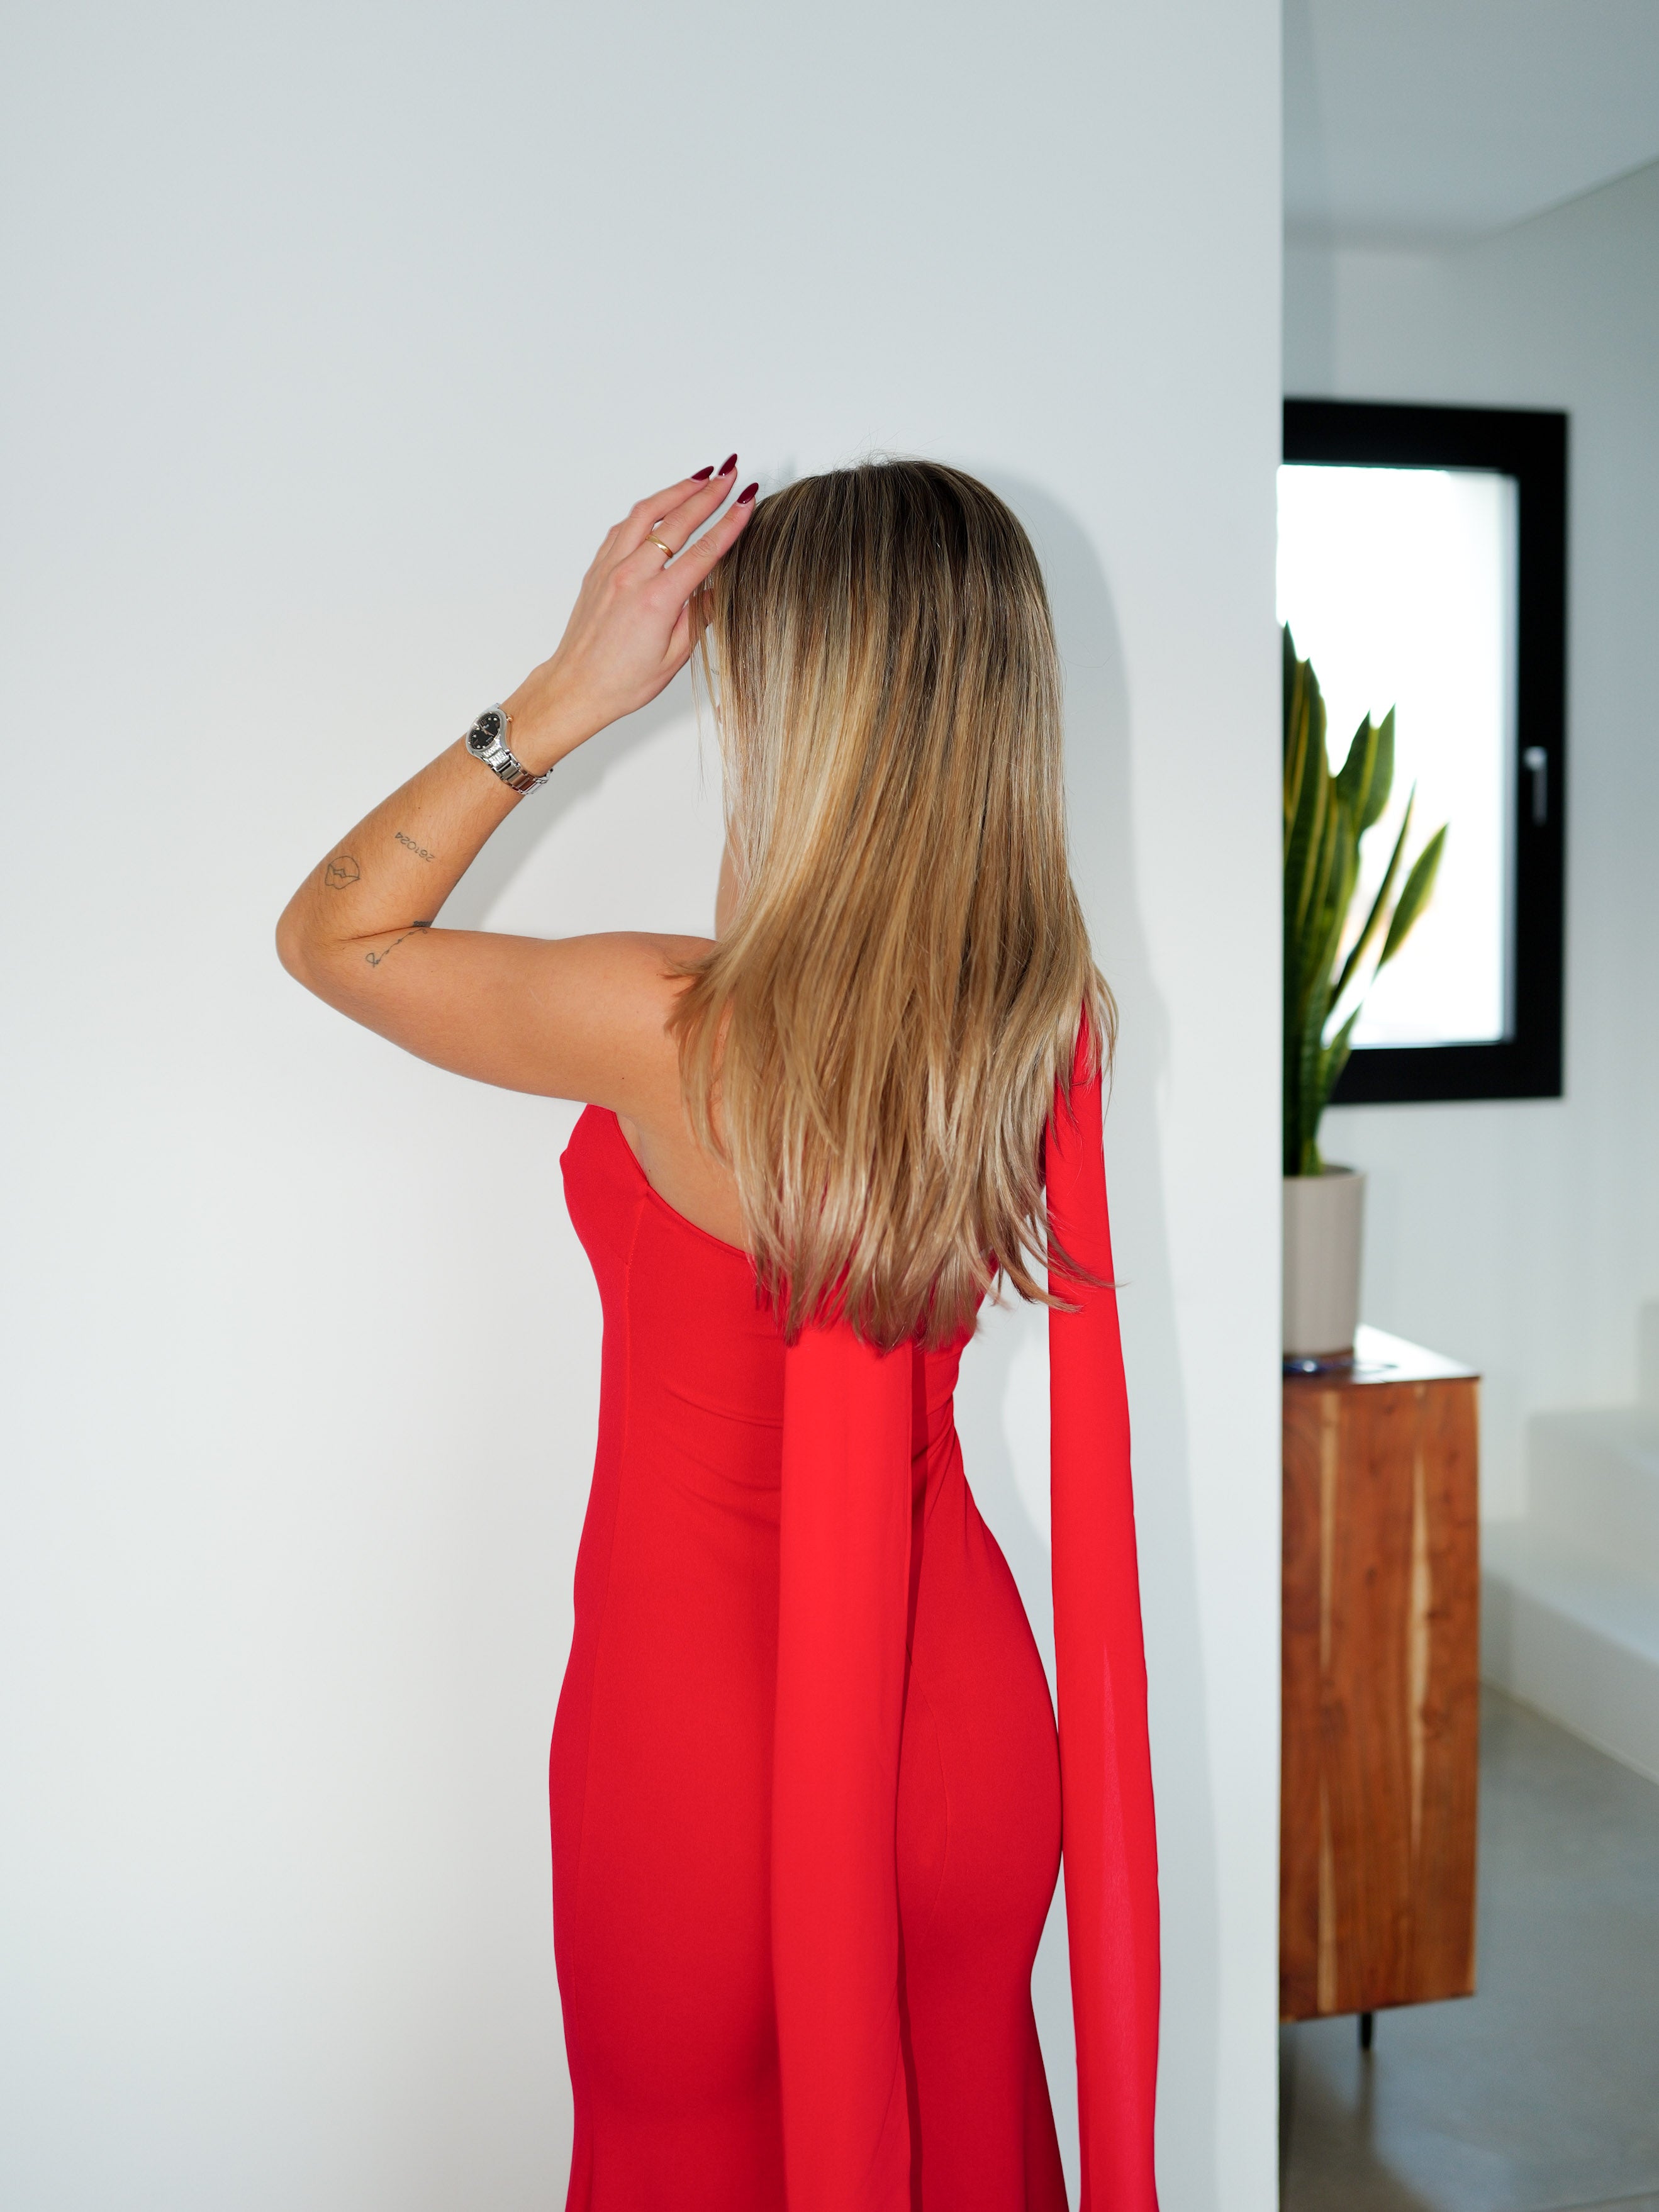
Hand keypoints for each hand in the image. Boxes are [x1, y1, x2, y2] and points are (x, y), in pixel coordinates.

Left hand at [505, 462, 758, 766]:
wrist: (577, 686)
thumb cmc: (624, 682)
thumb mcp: (675, 656)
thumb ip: (699, 615)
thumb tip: (718, 586)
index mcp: (657, 601)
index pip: (703, 551)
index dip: (729, 522)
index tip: (747, 500)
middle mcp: (631, 577)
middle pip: (677, 520)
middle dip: (708, 492)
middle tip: (730, 472)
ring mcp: (611, 568)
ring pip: (646, 513)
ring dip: (675, 490)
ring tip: (700, 477)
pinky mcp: (598, 568)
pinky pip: (624, 527)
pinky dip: (646, 509)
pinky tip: (661, 504)